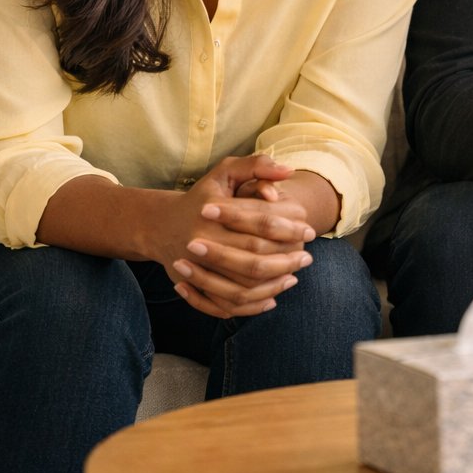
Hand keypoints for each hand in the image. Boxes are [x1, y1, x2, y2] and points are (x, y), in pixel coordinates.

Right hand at [158, 155, 314, 319]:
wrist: (162, 226)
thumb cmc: (203, 196)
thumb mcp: (225, 172)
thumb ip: (256, 166)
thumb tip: (288, 170)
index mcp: (213, 213)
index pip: (262, 226)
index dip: (290, 230)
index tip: (310, 231)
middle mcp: (202, 243)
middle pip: (255, 260)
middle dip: (286, 260)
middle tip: (307, 258)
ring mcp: (197, 270)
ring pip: (244, 288)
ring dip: (274, 285)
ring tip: (294, 277)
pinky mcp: (195, 289)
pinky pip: (228, 305)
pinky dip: (253, 306)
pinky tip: (272, 298)